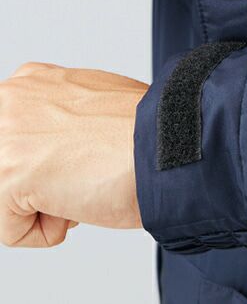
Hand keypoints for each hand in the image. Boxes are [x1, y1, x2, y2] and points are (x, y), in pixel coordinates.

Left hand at [0, 62, 147, 247]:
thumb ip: (62, 113)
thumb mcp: (94, 102)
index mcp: (32, 80)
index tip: (76, 161)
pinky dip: (49, 230)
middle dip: (42, 180)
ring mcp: (6, 135)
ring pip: (8, 198)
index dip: (50, 161)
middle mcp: (11, 100)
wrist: (166, 143)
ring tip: (84, 182)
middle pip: (8, 167)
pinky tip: (80, 201)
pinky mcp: (8, 175)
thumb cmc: (145, 130)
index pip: (16, 141)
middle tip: (82, 171)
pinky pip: (13, 230)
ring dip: (47, 203)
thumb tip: (56, 140)